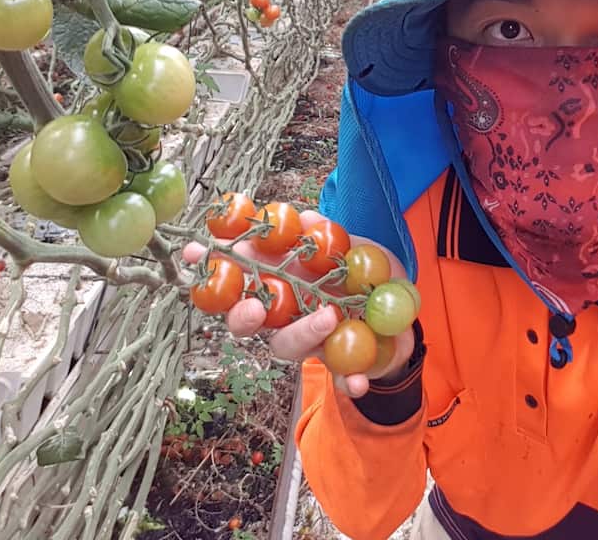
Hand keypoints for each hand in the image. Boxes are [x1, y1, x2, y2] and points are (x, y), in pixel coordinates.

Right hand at [183, 210, 414, 397]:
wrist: (402, 311)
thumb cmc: (365, 274)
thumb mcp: (354, 247)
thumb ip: (328, 236)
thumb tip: (305, 217)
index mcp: (281, 281)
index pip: (238, 276)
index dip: (214, 267)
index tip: (195, 254)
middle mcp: (286, 314)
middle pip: (248, 321)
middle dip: (242, 316)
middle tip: (253, 307)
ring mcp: (310, 341)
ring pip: (288, 347)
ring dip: (303, 334)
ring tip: (329, 316)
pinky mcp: (341, 365)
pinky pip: (340, 378)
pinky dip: (348, 381)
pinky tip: (357, 381)